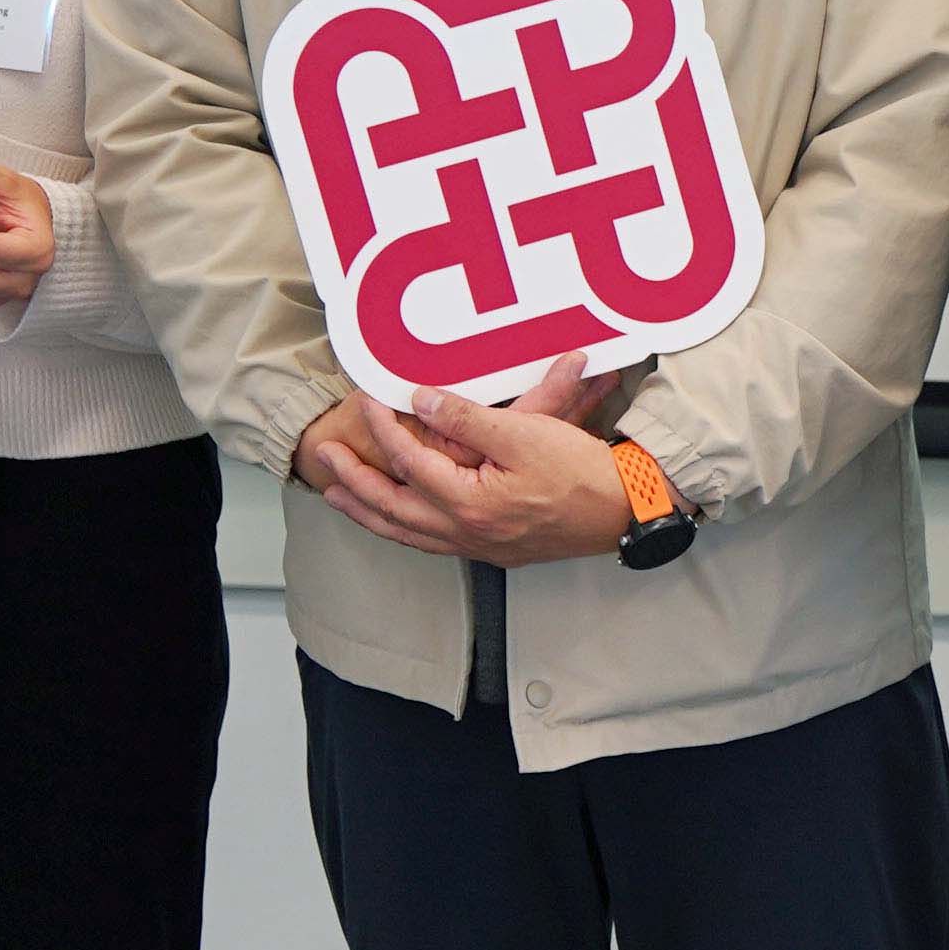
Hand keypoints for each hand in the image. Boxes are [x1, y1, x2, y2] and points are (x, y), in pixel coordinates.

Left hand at [294, 359, 630, 566]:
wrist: (625, 512)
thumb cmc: (582, 473)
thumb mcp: (524, 433)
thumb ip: (467, 418)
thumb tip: (422, 402)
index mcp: (466, 503)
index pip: (407, 461)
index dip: (382, 428)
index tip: (365, 400)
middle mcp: (465, 532)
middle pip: (391, 508)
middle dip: (353, 481)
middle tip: (322, 459)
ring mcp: (479, 546)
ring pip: (406, 533)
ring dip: (370, 512)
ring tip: (340, 497)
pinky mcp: (495, 549)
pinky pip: (431, 543)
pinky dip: (402, 529)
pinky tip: (399, 520)